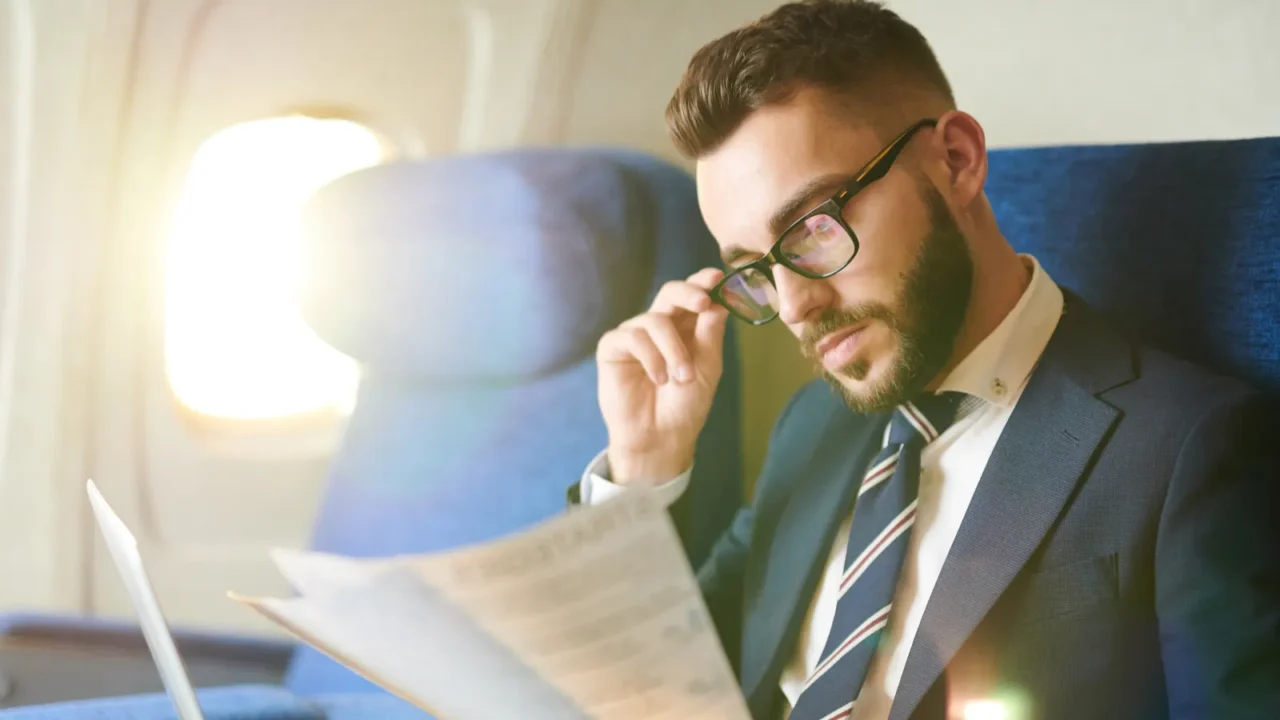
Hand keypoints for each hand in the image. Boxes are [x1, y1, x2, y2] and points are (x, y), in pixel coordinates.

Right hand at [596, 268, 729, 484]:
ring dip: (673, 350)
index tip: (718, 278)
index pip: (693, 295)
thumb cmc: (685, 404)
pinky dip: (650, 357)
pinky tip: (657, 379)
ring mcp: (635, 335)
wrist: (660, 436)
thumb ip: (710, 334)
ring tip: (681, 378)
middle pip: (670, 292)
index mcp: (686, 327)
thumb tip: (718, 300)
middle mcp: (659, 326)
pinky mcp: (613, 348)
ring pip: (655, 321)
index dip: (703, 282)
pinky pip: (632, 337)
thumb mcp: (706, 367)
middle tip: (702, 304)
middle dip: (688, 293)